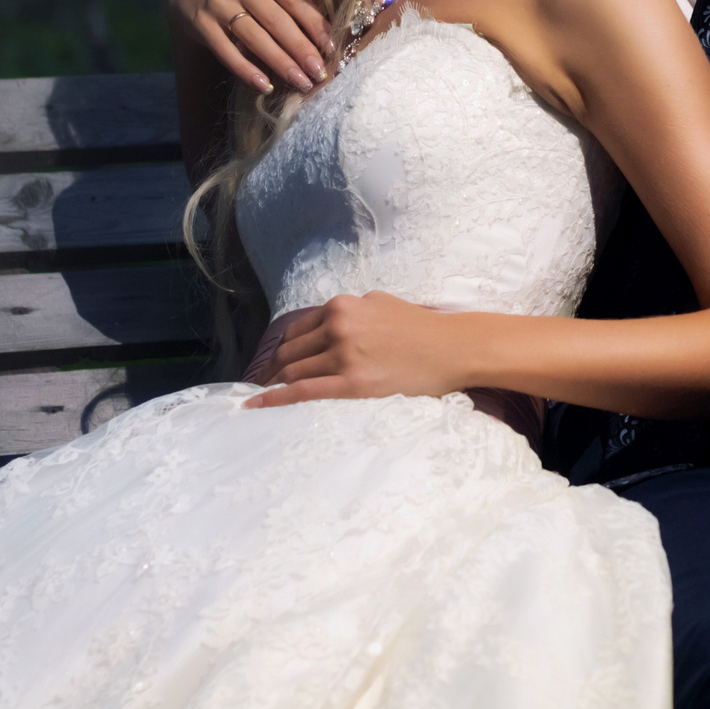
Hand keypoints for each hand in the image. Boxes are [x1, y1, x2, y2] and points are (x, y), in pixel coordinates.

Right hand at [168, 0, 335, 95]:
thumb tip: (329, 35)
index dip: (315, 25)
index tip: (332, 49)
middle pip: (276, 20)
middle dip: (301, 49)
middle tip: (320, 72)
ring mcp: (217, 1)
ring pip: (254, 37)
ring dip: (280, 63)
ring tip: (300, 82)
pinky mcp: (200, 23)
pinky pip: (227, 51)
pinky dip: (247, 70)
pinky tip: (265, 86)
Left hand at [240, 292, 473, 407]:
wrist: (453, 347)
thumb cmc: (423, 328)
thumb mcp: (382, 304)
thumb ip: (354, 311)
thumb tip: (334, 322)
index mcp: (343, 306)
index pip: (297, 331)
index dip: (282, 350)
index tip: (275, 364)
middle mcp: (338, 326)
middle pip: (290, 352)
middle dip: (273, 370)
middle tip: (265, 386)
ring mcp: (344, 355)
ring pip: (294, 372)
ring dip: (274, 386)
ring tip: (264, 399)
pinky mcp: (353, 383)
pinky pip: (303, 391)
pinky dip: (275, 398)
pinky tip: (256, 404)